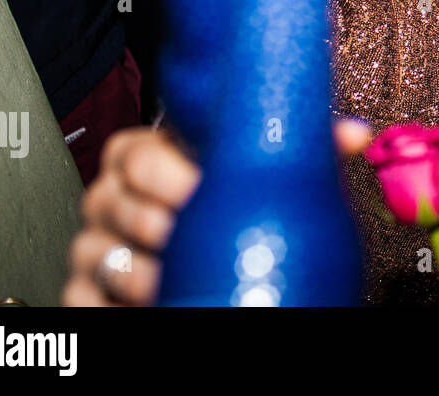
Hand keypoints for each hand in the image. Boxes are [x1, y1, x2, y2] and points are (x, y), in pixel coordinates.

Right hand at [61, 120, 372, 305]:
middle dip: (159, 220)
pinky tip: (151, 301)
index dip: (166, 170)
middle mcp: (112, 197)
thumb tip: (354, 134)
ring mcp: (94, 244)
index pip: (135, 152)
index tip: (199, 186)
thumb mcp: (259, 174)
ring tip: (179, 274)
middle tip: (191, 234)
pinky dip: (112, 303)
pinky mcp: (85, 290)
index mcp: (144, 158)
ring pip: (103, 253)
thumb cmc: (228, 206)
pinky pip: (84, 297)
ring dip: (145, 269)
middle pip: (117, 200)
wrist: (211, 261)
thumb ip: (299, 147)